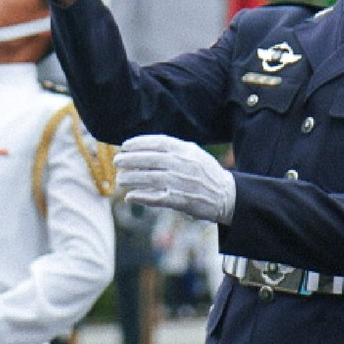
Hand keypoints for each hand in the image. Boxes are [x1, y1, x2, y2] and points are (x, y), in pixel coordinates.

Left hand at [114, 135, 235, 223]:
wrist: (226, 195)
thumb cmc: (206, 172)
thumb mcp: (193, 153)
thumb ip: (173, 149)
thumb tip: (145, 148)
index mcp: (185, 150)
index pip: (157, 143)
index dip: (139, 143)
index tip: (125, 146)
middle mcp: (182, 164)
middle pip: (149, 160)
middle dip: (130, 160)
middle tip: (117, 161)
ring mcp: (180, 182)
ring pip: (149, 178)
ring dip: (131, 178)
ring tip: (120, 179)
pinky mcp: (179, 200)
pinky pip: (155, 198)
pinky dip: (140, 197)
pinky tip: (129, 196)